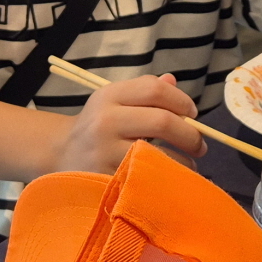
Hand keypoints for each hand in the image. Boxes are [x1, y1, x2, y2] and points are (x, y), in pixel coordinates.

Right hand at [56, 74, 204, 174]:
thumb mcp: (113, 101)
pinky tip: (171, 178)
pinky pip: (147, 178)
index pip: (155, 90)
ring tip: (190, 163)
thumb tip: (173, 82)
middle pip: (162, 121)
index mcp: (109, 96)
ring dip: (184, 160)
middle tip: (200, 144)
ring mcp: (105, 152)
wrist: (60, 154)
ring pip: (159, 154)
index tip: (193, 114)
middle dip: (190, 134)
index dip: (182, 101)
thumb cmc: (96, 126)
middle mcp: (105, 121)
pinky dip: (166, 178)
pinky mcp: (107, 178)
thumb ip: (143, 91)